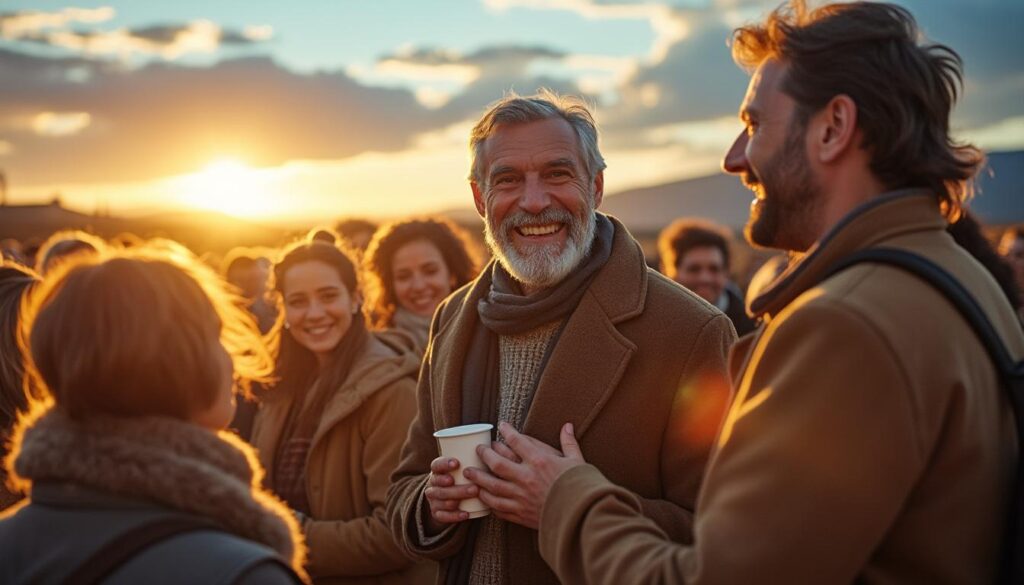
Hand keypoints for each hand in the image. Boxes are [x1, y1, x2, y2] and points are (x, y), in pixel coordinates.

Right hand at [423, 456, 477, 532]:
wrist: (445, 499)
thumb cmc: (461, 477)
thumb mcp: (464, 467)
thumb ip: (474, 459)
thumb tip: (495, 446)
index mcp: (438, 470)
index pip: (436, 465)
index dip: (444, 464)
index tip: (457, 463)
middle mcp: (433, 483)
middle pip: (440, 484)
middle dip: (457, 486)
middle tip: (474, 487)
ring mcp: (433, 499)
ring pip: (441, 499)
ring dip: (457, 498)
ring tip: (472, 499)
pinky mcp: (436, 513)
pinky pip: (442, 516)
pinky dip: (454, 516)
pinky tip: (466, 514)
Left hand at [464, 421, 585, 529]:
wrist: (583, 518)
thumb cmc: (581, 488)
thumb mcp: (578, 462)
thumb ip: (569, 443)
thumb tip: (567, 426)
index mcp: (541, 462)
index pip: (518, 441)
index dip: (507, 431)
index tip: (501, 425)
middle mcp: (527, 478)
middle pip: (497, 463)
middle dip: (485, 454)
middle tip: (478, 449)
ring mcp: (521, 497)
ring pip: (492, 486)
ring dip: (478, 478)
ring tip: (468, 472)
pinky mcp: (520, 514)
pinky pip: (498, 508)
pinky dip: (489, 502)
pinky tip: (483, 497)